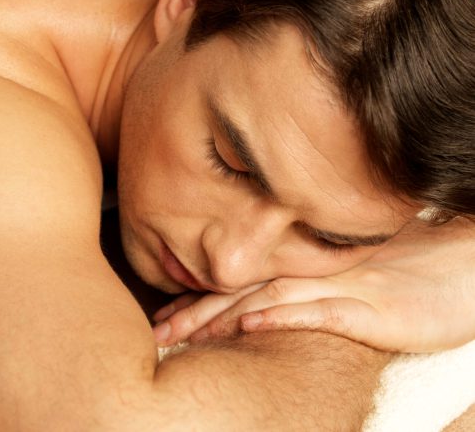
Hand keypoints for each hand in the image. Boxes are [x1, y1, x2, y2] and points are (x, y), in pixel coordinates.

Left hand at [153, 218, 474, 352]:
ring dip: (225, 317)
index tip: (165, 318)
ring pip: (270, 297)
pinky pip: (320, 310)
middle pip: (244, 289)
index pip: (242, 281)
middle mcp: (313, 273)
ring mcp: (339, 286)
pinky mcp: (370, 305)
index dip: (201, 300)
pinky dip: (285, 316)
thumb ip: (304, 291)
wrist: (460, 265)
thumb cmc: (405, 277)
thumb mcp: (346, 283)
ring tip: (186, 335)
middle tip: (157, 332)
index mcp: (303, 267)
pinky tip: (253, 323)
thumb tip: (259, 313)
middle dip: (196, 313)